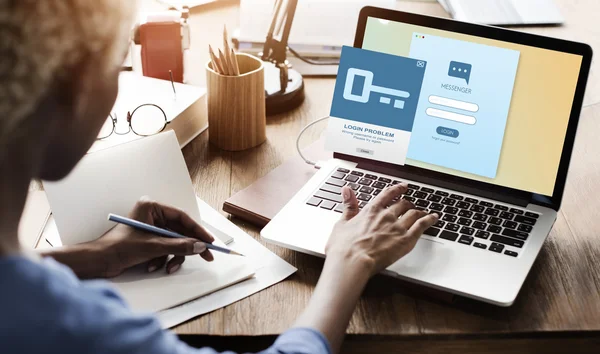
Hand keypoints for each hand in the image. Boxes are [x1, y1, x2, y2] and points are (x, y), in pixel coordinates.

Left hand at [92, 197, 214, 277]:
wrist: (98, 262)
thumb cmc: (118, 247)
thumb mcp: (153, 247)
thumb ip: (179, 246)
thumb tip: (200, 246)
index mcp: (151, 207)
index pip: (182, 217)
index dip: (197, 230)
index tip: (209, 241)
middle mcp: (152, 215)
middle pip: (180, 231)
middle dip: (188, 247)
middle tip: (206, 256)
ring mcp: (150, 229)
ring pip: (174, 242)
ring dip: (172, 256)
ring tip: (168, 267)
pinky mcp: (148, 241)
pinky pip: (165, 249)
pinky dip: (163, 259)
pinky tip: (153, 267)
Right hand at [325, 183, 437, 276]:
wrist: (353, 261)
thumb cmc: (344, 247)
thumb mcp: (342, 223)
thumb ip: (348, 205)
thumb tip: (347, 191)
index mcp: (371, 210)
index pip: (388, 194)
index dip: (397, 189)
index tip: (403, 187)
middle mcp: (386, 215)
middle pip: (403, 204)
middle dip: (408, 203)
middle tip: (411, 205)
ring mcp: (397, 227)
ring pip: (414, 213)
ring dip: (420, 211)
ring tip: (423, 212)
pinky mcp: (406, 240)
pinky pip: (422, 225)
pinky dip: (430, 220)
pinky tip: (434, 218)